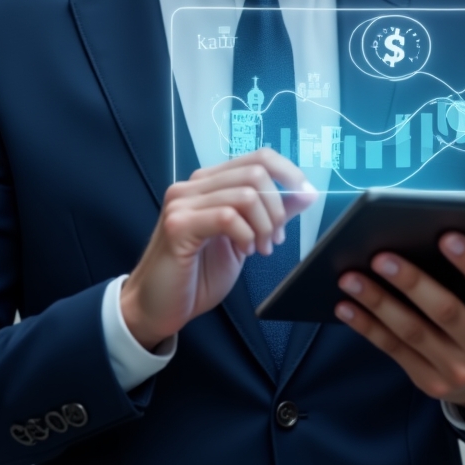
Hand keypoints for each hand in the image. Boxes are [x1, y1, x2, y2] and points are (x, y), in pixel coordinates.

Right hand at [121, 150, 316, 350]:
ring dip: (265, 226)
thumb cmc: (197, 275)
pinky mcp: (179, 225)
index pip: (258, 157)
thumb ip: (270, 214)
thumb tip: (304, 193)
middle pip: (256, 172)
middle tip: (275, 238)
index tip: (307, 197)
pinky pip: (228, 217)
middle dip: (278, 208)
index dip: (289, 173)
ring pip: (246, 194)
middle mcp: (194, 185)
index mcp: (210, 182)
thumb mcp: (245, 240)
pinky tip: (244, 251)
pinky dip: (246, 235)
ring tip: (261, 249)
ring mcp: (183, 202)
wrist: (157, 307)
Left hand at [335, 234, 464, 422]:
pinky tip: (345, 305)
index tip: (446, 234)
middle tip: (379, 254)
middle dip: (411, 281)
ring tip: (349, 275)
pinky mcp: (429, 382)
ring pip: (412, 332)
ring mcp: (457, 369)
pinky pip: (393, 350)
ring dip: (378, 303)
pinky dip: (366, 327)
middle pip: (446, 311)